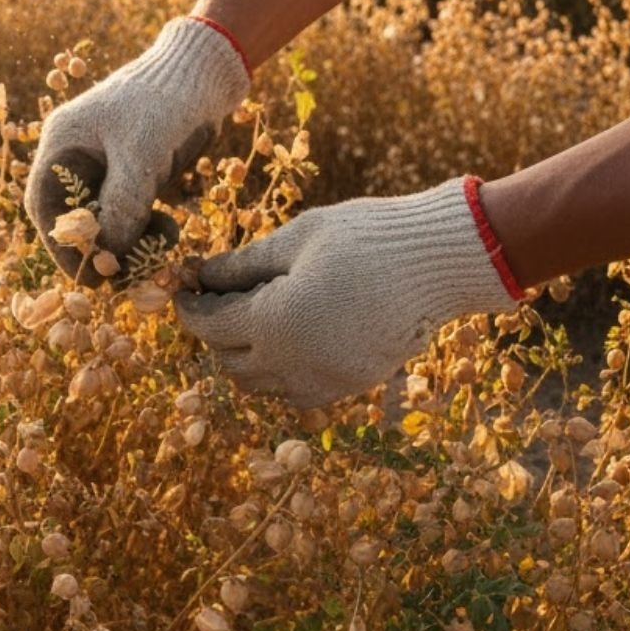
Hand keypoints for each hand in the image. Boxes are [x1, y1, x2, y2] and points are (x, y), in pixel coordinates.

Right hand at [25, 18, 249, 283]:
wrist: (208, 71)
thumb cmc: (166, 102)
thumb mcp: (141, 156)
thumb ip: (120, 207)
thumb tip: (107, 258)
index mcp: (63, 142)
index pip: (46, 205)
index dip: (61, 243)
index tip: (85, 272)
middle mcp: (78, 154)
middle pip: (74, 216)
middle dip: (98, 247)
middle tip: (121, 276)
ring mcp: (107, 163)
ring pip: (106, 218)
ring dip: (127, 241)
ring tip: (155, 251)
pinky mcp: (135, 170)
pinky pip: (131, 211)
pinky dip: (145, 227)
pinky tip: (168, 229)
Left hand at [174, 177, 522, 406]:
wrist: (444, 260)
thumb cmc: (366, 237)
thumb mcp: (295, 239)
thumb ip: (241, 265)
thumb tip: (199, 275)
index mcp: (273, 322)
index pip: (209, 326)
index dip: (190, 308)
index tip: (186, 289)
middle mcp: (293, 362)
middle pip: (228, 361)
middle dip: (215, 332)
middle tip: (219, 299)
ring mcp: (324, 380)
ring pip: (260, 385)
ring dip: (246, 357)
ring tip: (254, 319)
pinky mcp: (350, 385)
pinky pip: (296, 393)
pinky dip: (280, 374)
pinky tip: (290, 340)